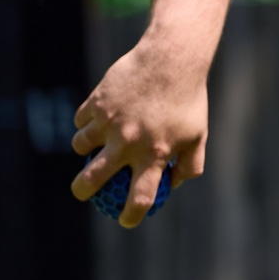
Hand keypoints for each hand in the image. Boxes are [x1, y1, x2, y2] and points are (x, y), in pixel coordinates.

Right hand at [72, 33, 212, 228]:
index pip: (140, 197)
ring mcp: (109, 123)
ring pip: (80, 148)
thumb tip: (173, 185)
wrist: (171, 59)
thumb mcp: (198, 134)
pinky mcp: (96, 104)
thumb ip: (190, 164)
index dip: (131, 215)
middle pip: (92, 180)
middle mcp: (128, 143)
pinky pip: (81, 121)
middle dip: (83, 191)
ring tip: (96, 144)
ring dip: (85, 149)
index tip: (126, 220)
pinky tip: (99, 118)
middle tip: (84, 191)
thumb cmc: (188, 100)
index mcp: (155, 154)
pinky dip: (86, 123)